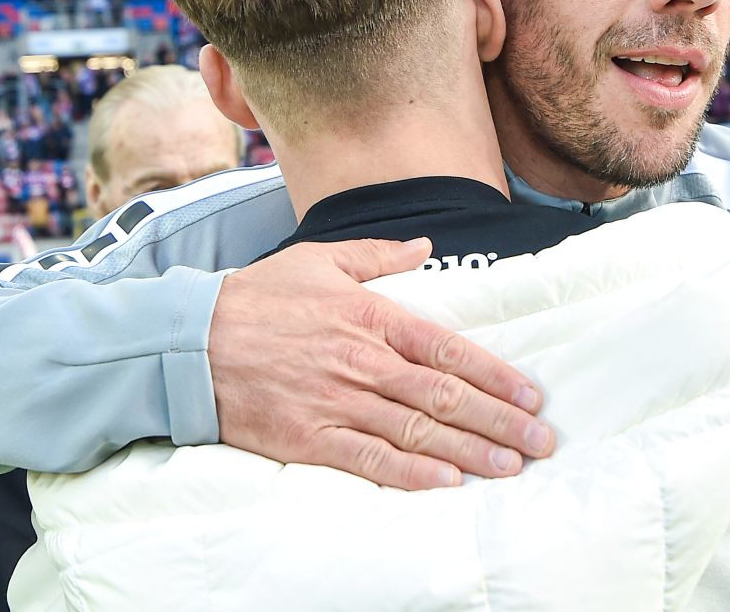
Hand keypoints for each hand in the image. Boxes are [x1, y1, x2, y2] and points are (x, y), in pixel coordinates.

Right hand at [208, 237, 554, 489]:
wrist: (189, 339)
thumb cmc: (257, 297)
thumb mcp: (322, 259)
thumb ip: (379, 255)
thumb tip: (425, 247)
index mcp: (372, 317)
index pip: (449, 348)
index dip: (495, 375)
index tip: (531, 396)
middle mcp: (363, 361)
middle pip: (445, 395)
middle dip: (499, 421)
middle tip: (540, 443)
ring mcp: (337, 402)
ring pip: (417, 430)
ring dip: (470, 451)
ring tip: (510, 467)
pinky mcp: (308, 437)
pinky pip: (369, 460)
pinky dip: (411, 473)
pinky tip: (446, 483)